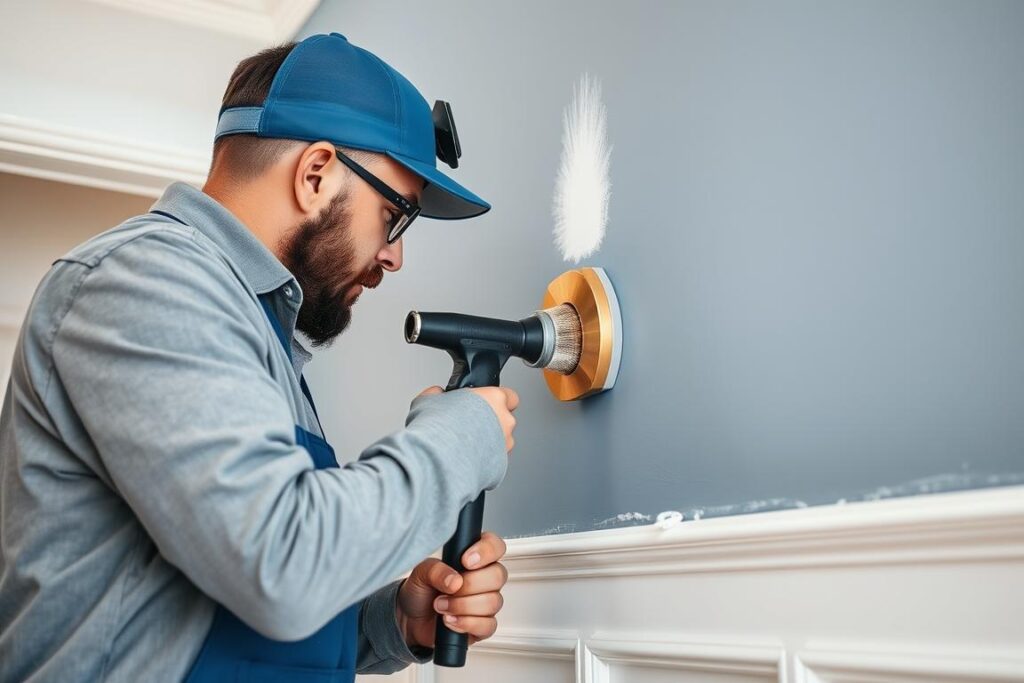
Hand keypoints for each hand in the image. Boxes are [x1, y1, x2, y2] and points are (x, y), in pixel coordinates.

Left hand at [396, 531, 508, 648]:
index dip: (486, 552)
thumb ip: (436, 570)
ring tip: (441, 606)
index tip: (466, 561)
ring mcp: (486, 602)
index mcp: (474, 558)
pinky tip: (450, 620)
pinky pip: (487, 625)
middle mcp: (484, 578)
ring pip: (492, 602)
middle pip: (498, 576)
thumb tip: (455, 580)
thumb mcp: (420, 573)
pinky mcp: (483, 625)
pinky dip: (465, 623)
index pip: (495, 545)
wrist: (412, 619)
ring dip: (462, 606)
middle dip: (469, 585)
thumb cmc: (421, 591)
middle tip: (448, 590)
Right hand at [415, 385, 519, 452]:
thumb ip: (439, 394)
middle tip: (468, 427)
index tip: (484, 405)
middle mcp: (505, 421)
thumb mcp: (428, 399)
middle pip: (504, 420)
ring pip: (500, 443)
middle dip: (490, 423)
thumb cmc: (436, 429)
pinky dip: (481, 462)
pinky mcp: (500, 467)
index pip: (509, 396)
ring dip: (487, 444)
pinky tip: (463, 459)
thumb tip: (436, 394)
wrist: (435, 460)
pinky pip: (493, 462)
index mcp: (494, 399)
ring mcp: (504, 445)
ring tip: (463, 446)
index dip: (496, 401)